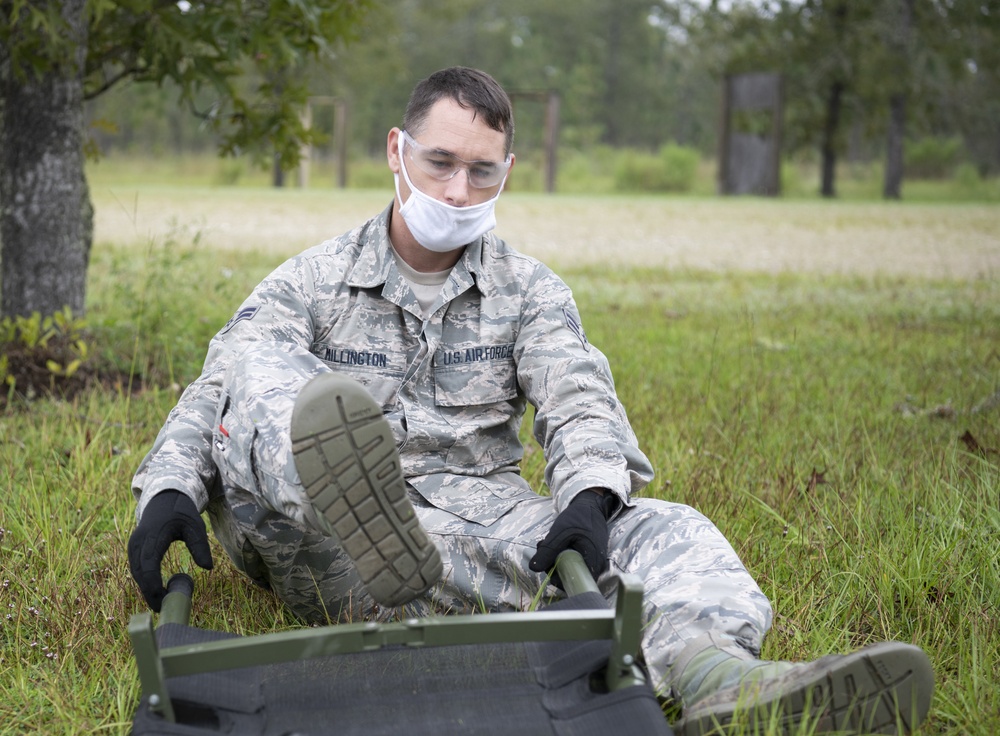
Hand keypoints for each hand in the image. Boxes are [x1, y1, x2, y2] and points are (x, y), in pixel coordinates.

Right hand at [127, 490, 213, 610]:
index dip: (153, 586)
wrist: (163, 499)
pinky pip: (136, 569)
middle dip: (148, 593)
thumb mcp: (195, 526)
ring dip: (145, 589)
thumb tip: (208, 568)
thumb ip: (200, 546)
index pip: (148, 565)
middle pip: (139, 573)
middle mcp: (138, 542)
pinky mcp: (133, 549)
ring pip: (135, 573)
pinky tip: (155, 591)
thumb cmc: (181, 512)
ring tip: (160, 603)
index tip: (163, 600)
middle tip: (163, 609)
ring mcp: (133, 545)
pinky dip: (144, 581)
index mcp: (153, 535)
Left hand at [529, 489, 613, 584]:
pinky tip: (554, 543)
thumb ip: (548, 551)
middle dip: (553, 565)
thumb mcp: (560, 533)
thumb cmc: (578, 518)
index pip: (573, 582)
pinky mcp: (587, 557)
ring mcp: (592, 562)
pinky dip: (560, 554)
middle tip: (543, 547)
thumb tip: (533, 568)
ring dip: (554, 559)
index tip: (547, 563)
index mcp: (592, 562)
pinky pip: (572, 562)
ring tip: (546, 542)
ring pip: (568, 569)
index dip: (557, 577)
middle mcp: (595, 566)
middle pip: (570, 576)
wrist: (591, 505)